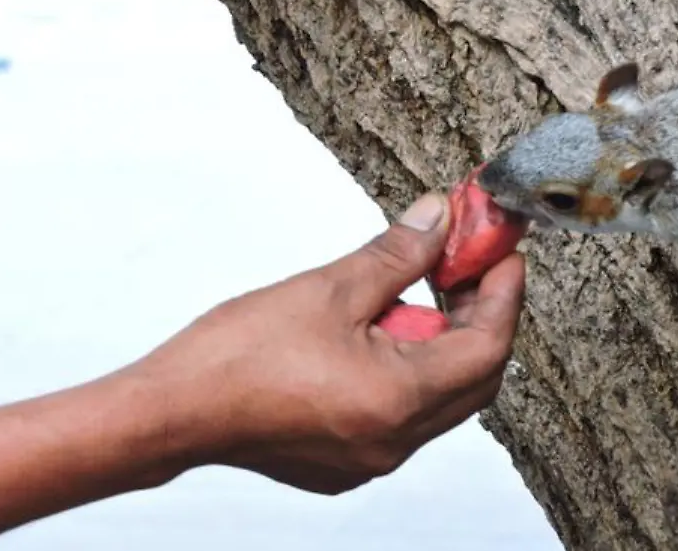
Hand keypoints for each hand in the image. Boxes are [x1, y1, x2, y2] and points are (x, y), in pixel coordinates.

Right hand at [129, 192, 526, 493]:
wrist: (173, 411)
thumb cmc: (237, 356)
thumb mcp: (329, 288)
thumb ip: (398, 253)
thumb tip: (439, 219)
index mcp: (399, 400)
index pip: (488, 347)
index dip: (504, 294)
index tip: (503, 253)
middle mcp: (395, 440)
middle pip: (474, 378)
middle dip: (480, 316)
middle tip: (470, 265)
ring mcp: (373, 456)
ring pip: (440, 398)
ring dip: (443, 342)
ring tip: (420, 289)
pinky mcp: (348, 459)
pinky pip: (405, 414)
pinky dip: (410, 369)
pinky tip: (384, 331)